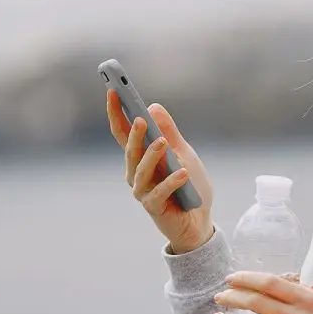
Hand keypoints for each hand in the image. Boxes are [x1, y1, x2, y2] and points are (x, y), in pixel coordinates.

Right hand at [107, 90, 214, 252]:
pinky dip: (172, 182)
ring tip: (162, 142)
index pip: (123, 133)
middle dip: (133, 134)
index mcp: (141, 158)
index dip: (116, 113)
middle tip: (140, 118)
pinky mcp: (154, 207)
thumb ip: (170, 133)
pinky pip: (161, 192)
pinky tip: (182, 173)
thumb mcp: (185, 154)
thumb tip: (153, 106)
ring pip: (141, 170)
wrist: (199, 222)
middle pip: (130, 151)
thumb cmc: (190, 187)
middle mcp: (136, 174)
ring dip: (152, 155)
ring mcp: (143, 191)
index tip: (113, 91)